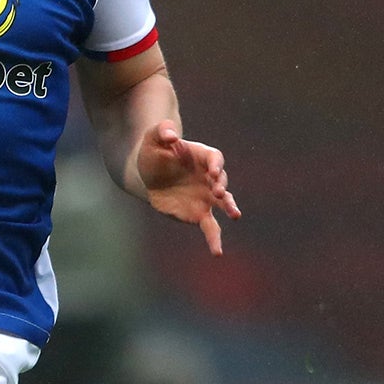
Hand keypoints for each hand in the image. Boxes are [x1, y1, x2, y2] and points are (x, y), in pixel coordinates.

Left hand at [135, 123, 239, 253]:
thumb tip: (171, 135)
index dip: (215, 165)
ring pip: (223, 203)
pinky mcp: (199, 213)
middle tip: (218, 192)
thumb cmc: (154, 152)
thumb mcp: (153, 138)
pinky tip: (217, 252)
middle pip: (222, 180)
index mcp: (202, 157)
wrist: (148, 174)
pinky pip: (210, 227)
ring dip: (229, 207)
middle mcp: (209, 177)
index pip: (215, 158)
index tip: (212, 172)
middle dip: (222, 186)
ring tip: (235, 214)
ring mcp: (207, 196)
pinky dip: (214, 239)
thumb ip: (162, 131)